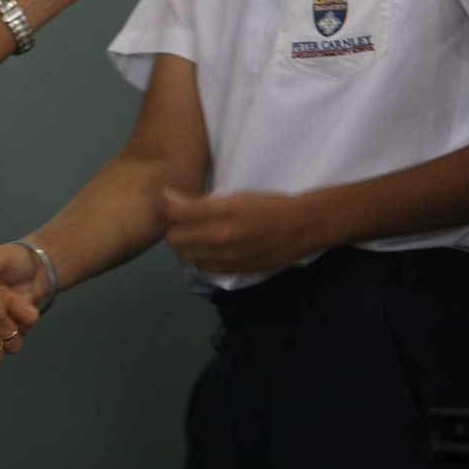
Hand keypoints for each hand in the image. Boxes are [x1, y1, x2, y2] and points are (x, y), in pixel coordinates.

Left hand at [161, 187, 322, 273]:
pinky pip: (203, 268)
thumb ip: (200, 201)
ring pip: (186, 257)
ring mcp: (226, 258)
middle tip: (182, 219)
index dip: (167, 205)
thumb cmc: (267, 205)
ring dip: (186, 245)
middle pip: (174, 239)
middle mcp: (221, 237)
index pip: (175, 213)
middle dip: (174, 227)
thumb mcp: (234, 196)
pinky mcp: (234, 272)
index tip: (171, 199)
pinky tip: (211, 248)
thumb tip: (169, 197)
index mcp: (221, 212)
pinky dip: (201, 258)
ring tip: (196, 234)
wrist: (300, 228)